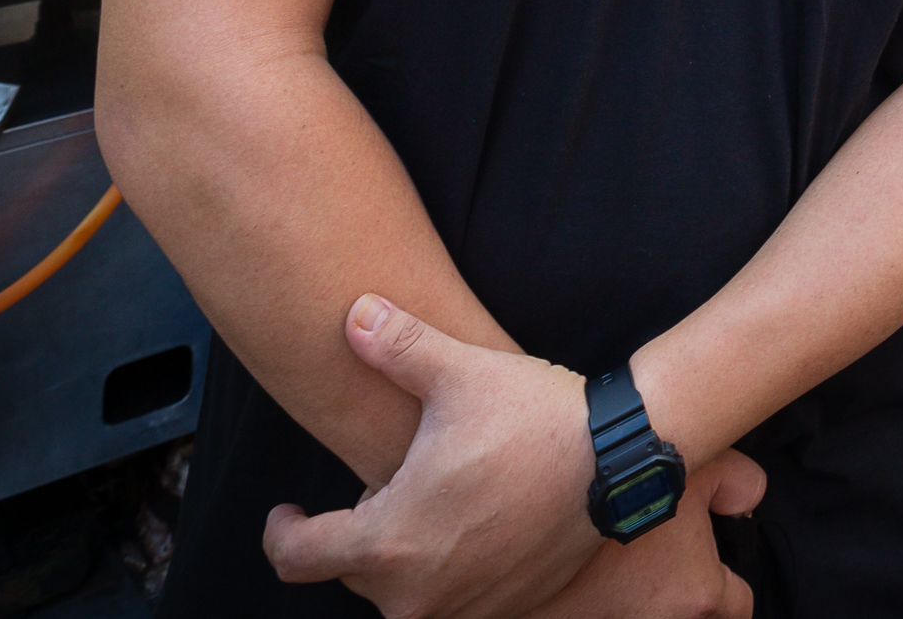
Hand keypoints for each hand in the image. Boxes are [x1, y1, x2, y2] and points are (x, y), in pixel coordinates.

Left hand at [262, 296, 642, 618]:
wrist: (621, 460)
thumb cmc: (534, 418)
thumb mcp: (458, 373)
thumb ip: (396, 345)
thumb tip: (352, 313)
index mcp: (387, 541)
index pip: (295, 558)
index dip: (281, 532)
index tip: (289, 513)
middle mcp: (416, 593)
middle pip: (349, 574)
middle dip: (355, 533)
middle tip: (383, 487)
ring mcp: (462, 609)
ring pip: (400, 593)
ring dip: (402, 556)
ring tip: (432, 503)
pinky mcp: (502, 612)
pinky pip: (451, 602)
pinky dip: (448, 571)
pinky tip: (473, 524)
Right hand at [525, 457, 768, 618]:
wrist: (544, 497)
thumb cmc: (631, 483)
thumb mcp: (705, 464)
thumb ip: (738, 483)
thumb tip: (746, 500)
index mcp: (699, 598)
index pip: (738, 606)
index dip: (727, 583)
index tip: (710, 566)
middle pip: (685, 617)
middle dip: (673, 596)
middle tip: (654, 563)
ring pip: (633, 616)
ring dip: (626, 600)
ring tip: (610, 565)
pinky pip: (587, 611)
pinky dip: (585, 600)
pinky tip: (574, 574)